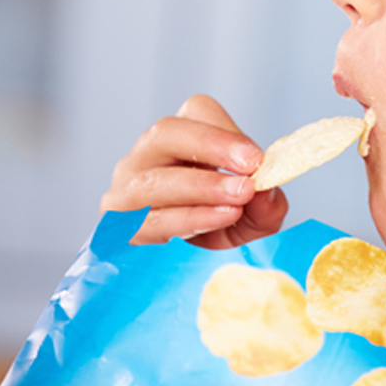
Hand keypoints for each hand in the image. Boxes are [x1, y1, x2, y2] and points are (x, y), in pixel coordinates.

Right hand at [100, 95, 287, 248]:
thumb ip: (265, 207)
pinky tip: (216, 220)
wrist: (181, 274)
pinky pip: (148, 218)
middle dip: (210, 148)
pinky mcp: (117, 225)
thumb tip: (268, 193)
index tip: (256, 158)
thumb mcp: (252, 220)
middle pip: (166, 133)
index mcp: (182, 139)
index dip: (225, 132)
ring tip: (239, 199)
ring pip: (153, 179)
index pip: (197, 111)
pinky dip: (186, 219)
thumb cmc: (219, 231)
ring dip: (201, 187)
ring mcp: (126, 189)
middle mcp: (147, 156)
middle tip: (250, 169)